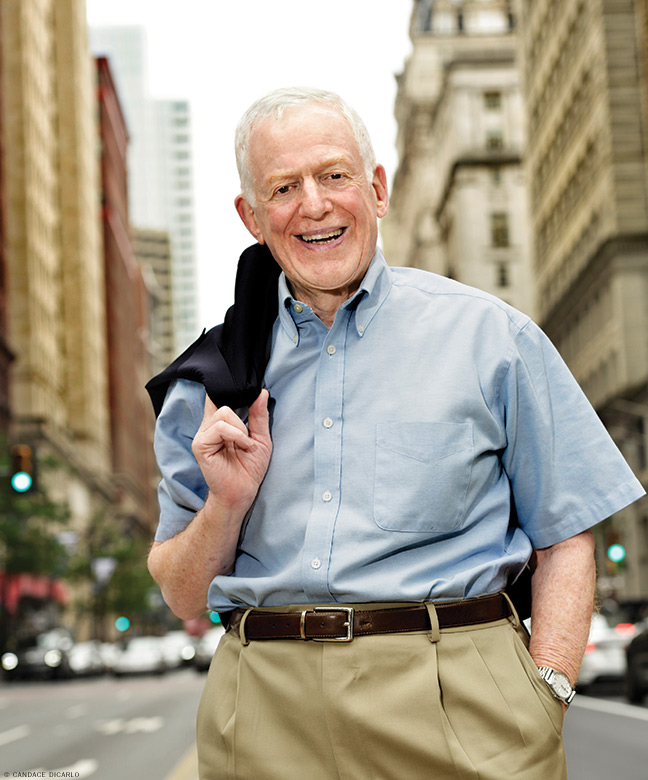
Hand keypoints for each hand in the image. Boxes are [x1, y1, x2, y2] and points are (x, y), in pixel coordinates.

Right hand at [191, 389, 272, 513]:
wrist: (243, 492)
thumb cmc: (250, 468)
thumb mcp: (261, 438)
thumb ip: (259, 415)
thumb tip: (262, 391)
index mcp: (220, 424)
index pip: (217, 397)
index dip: (224, 387)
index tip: (232, 376)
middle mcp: (208, 427)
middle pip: (226, 403)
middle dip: (243, 421)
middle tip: (246, 441)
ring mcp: (202, 435)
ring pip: (224, 413)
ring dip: (241, 430)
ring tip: (243, 446)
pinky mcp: (200, 445)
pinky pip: (220, 427)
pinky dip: (236, 435)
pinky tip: (240, 447)